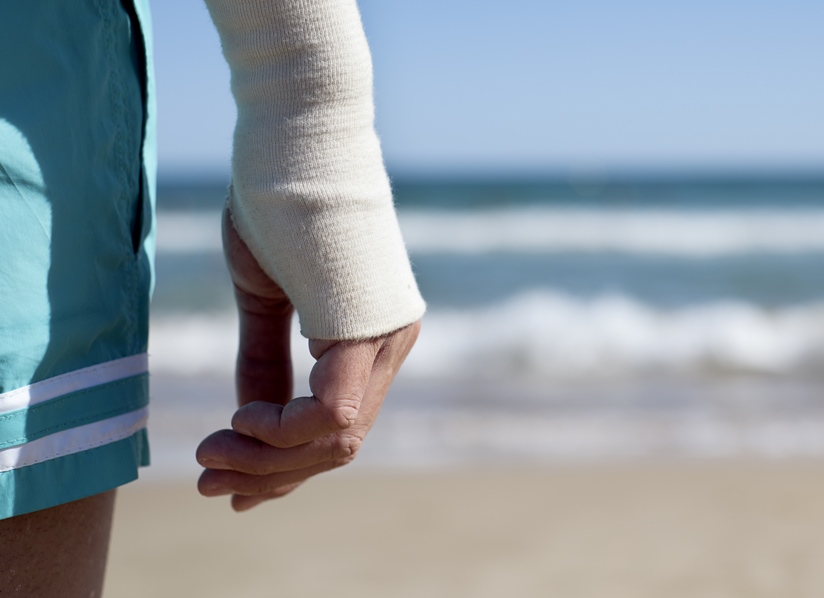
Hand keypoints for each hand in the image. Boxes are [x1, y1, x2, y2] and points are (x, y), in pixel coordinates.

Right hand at [195, 206, 419, 510]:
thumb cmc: (277, 202)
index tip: (221, 472)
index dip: (281, 465)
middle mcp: (389, 344)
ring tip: (208, 455)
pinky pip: (336, 412)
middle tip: (207, 478)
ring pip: (338, 439)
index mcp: (370, 338)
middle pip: (338, 445)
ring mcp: (387, 338)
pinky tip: (240, 421)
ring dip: (267, 461)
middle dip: (269, 474)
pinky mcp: (370, 328)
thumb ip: (265, 359)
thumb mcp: (264, 295)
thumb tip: (250, 421)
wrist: (291, 135)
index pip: (337, 429)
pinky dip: (283, 432)